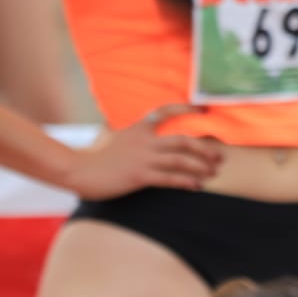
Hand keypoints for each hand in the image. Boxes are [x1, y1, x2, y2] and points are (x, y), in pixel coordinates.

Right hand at [64, 104, 223, 200]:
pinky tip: (196, 186)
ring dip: (200, 168)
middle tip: (219, 156)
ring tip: (212, 174)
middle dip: (204, 149)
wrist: (79, 169)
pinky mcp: (140, 175)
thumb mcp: (113, 137)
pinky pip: (170, 179)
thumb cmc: (95, 156)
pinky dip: (186, 182)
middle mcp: (143, 141)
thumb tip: (142, 132)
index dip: (185, 109)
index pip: (164, 112)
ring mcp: (142, 158)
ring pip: (181, 161)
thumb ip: (130, 134)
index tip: (202, 111)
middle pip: (182, 141)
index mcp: (137, 128)